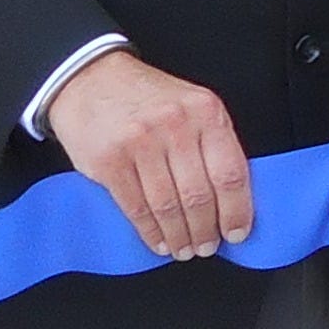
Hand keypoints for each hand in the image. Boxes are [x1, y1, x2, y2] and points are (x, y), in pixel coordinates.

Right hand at [50, 51, 253, 260]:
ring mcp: (140, 144)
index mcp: (205, 112)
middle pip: (199, 195)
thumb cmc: (146, 97)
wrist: (89, 79)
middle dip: (206, 230)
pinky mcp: (109, 162)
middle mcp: (175, 126)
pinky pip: (136, 207)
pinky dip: (150, 232)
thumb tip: (231, 197)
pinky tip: (158, 241)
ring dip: (179, 236)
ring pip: (168, 206)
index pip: (231, 173)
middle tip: (207, 246)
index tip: (238, 232)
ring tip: (184, 249)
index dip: (237, 211)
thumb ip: (212, 142)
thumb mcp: (192, 104)